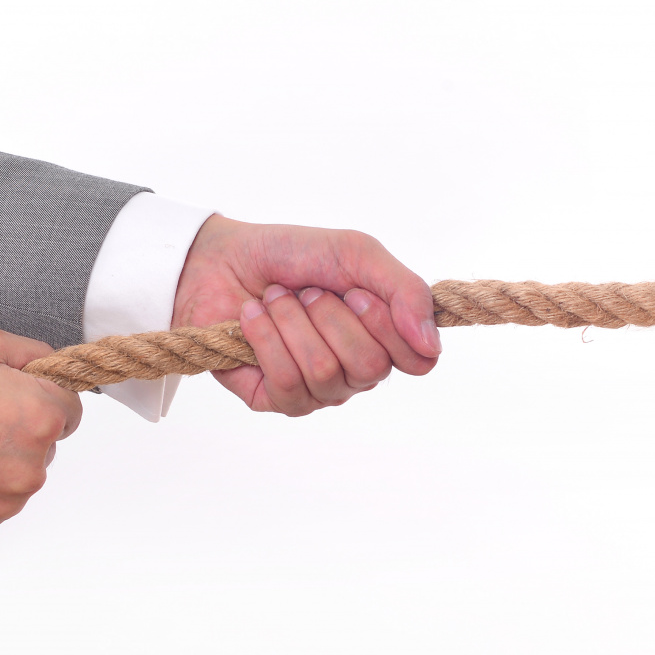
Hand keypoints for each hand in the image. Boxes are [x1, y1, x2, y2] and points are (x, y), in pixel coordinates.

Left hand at [173, 214, 441, 416]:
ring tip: (277, 300)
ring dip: (294, 323)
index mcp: (386, 337)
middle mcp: (357, 371)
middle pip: (371, 367)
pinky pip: (287, 385)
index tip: (355, 292)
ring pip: (325, 373)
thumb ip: (406, 291)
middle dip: (331, 317)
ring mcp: (318, 390)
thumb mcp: (359, 255)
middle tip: (309, 292)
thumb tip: (431, 344)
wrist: (223, 257)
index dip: (388, 327)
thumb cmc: (295, 254)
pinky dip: (266, 339)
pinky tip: (253, 317)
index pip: (418, 362)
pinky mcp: (274, 399)